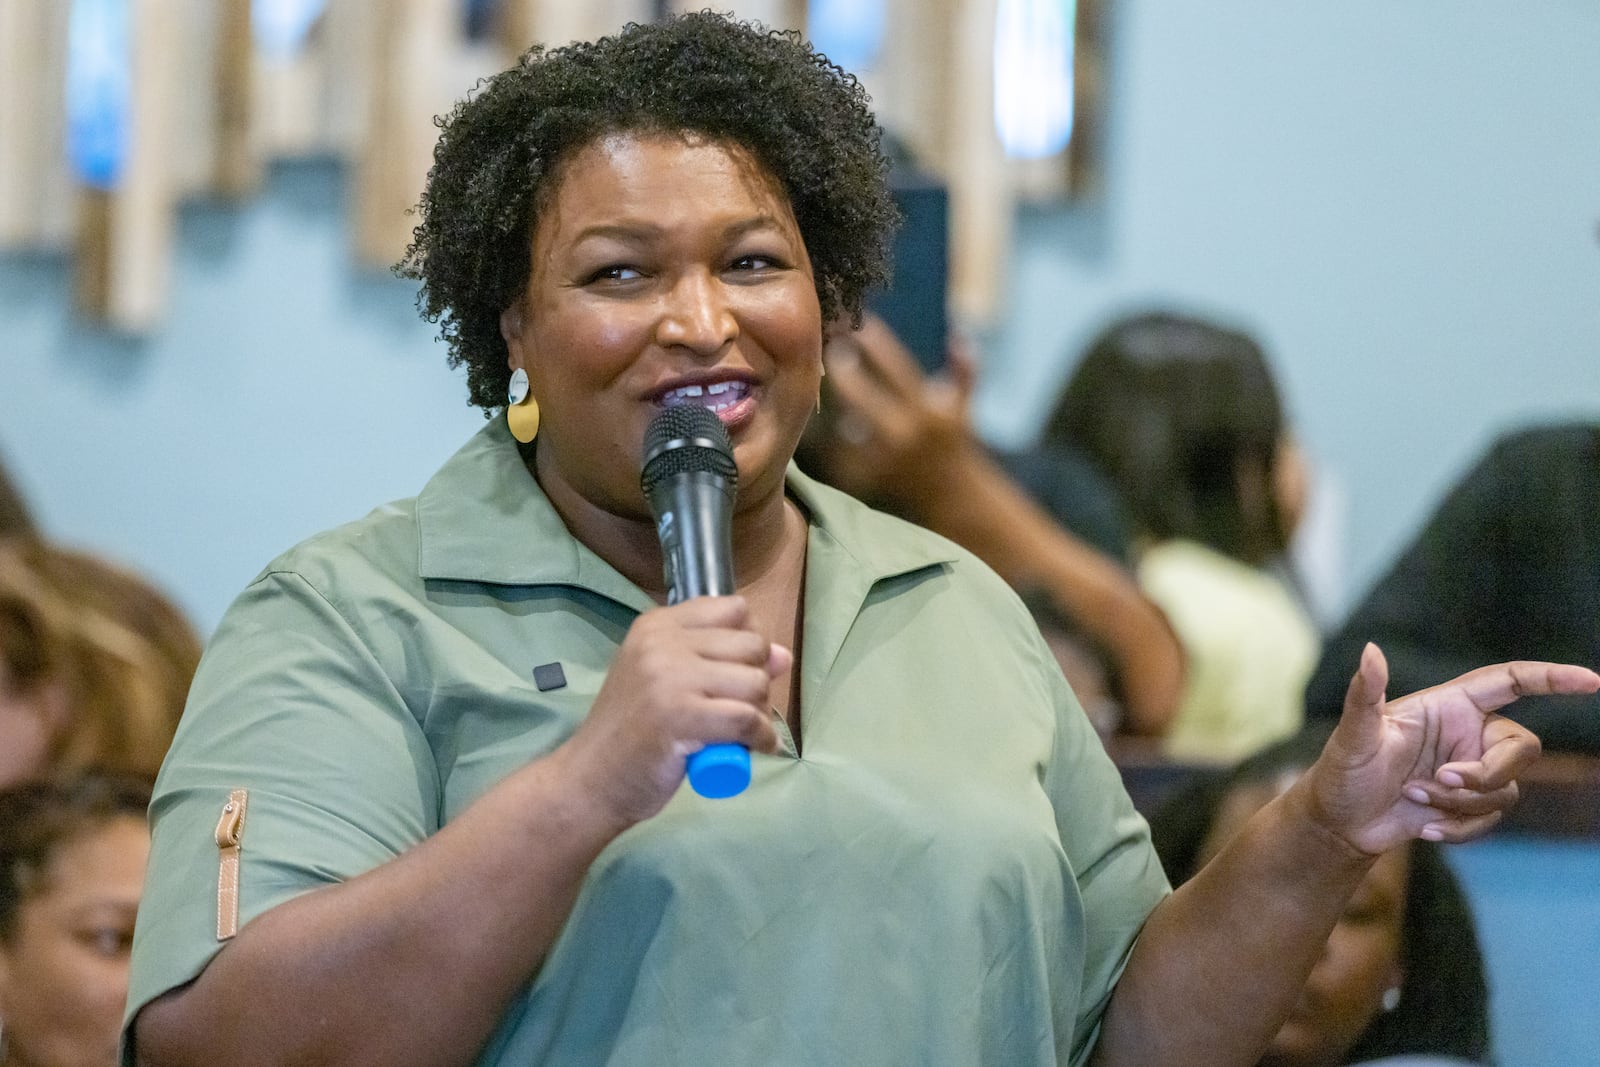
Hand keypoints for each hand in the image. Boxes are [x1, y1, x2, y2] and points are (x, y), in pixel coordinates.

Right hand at [560, 596, 787, 826]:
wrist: (590, 781)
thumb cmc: (630, 734)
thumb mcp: (667, 682)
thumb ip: (719, 662)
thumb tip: (783, 655)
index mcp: (656, 625)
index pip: (732, 609)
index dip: (747, 642)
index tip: (737, 672)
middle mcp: (663, 642)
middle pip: (751, 645)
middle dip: (758, 679)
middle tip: (741, 709)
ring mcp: (670, 676)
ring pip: (754, 682)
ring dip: (760, 712)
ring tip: (743, 732)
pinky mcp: (681, 715)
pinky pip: (748, 719)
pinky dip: (762, 738)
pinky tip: (757, 748)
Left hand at [821, 314, 977, 507]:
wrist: (954, 500)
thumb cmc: (956, 446)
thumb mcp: (962, 407)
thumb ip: (964, 371)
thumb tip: (960, 337)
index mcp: (926, 411)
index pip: (897, 368)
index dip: (877, 344)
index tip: (863, 325)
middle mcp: (904, 433)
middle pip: (859, 395)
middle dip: (842, 370)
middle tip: (831, 351)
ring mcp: (883, 458)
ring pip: (845, 423)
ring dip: (837, 405)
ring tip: (826, 387)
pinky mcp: (868, 479)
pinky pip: (842, 452)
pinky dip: (838, 438)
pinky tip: (830, 426)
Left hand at [1298, 643, 1599, 854]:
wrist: (1339, 822)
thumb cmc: (1341, 771)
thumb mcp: (1352, 735)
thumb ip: (1364, 694)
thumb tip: (1370, 650)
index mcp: (1448, 705)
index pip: (1511, 682)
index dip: (1552, 678)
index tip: (1591, 681)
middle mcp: (1467, 733)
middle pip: (1522, 747)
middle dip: (1488, 772)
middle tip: (1440, 781)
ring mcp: (1472, 770)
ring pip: (1506, 789)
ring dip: (1462, 803)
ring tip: (1414, 799)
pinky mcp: (1470, 805)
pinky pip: (1491, 820)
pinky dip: (1460, 828)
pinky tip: (1423, 829)